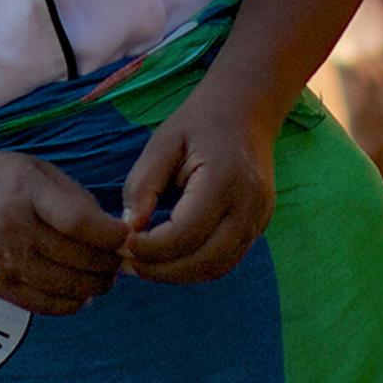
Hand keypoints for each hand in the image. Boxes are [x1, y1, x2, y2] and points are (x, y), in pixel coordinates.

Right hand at [0, 152, 127, 313]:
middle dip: (110, 262)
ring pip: (69, 287)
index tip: (125, 236)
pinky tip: (80, 292)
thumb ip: (73, 195)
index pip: (82, 222)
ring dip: (96, 285)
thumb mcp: (31, 168)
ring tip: (102, 276)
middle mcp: (14, 228)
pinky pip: (46, 305)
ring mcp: (4, 262)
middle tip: (118, 258)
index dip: (113, 235)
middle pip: (80, 259)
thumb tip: (111, 230)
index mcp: (25, 191)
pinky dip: (72, 303)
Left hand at [121, 92, 279, 284]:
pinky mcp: (259, 225)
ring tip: (144, 265)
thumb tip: (128, 228)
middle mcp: (249, 205)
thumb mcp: (162, 142)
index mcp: (224, 179)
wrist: (247, 108)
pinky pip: (227, 260)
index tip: (122, 245)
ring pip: (218, 267)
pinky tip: (169, 259)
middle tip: (128, 264)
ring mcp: (259, 218)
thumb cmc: (199, 121)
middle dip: (162, 270)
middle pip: (205, 260)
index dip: (151, 248)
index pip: (186, 233)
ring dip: (179, 274)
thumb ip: (143, 185)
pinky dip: (196, 267)